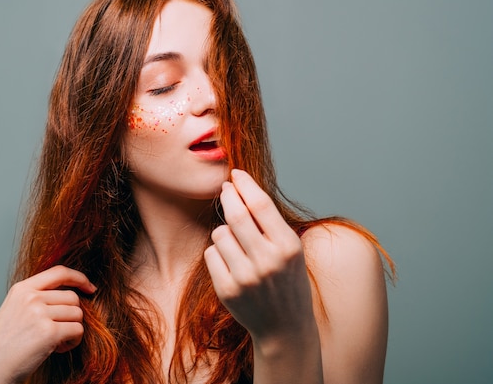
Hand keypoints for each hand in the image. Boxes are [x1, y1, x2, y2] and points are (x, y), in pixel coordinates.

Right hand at [0, 265, 96, 383]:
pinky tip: (58, 348)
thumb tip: (72, 295)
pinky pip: (77, 330)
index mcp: (22, 288)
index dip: (79, 278)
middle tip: (58, 331)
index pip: (59, 272)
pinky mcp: (49, 332)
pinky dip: (73, 341)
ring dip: (73, 329)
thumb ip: (38, 296)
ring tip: (57, 341)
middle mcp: (31, 297)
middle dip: (71, 315)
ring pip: (77, 314)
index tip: (89, 287)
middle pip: (72, 298)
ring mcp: (39, 313)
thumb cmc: (6, 343)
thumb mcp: (16, 308)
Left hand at [204, 169, 315, 343]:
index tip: (236, 174)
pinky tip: (232, 263)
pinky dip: (218, 252)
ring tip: (238, 244)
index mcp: (288, 247)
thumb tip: (242, 187)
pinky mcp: (227, 290)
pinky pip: (211, 254)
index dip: (245, 184)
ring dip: (224, 230)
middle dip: (227, 195)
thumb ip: (270, 223)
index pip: (261, 204)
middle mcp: (268, 261)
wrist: (285, 327)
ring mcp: (246, 277)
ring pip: (219, 233)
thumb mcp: (291, 250)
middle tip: (225, 188)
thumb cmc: (288, 281)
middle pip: (236, 214)